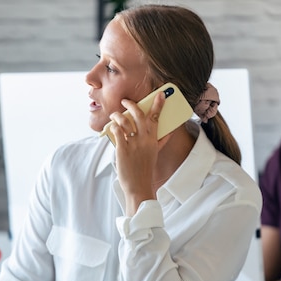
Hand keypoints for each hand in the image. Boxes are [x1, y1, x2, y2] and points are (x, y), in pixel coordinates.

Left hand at [109, 91, 167, 212]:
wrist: (138, 186)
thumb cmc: (145, 169)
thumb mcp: (155, 154)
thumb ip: (161, 142)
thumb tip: (169, 132)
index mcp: (153, 140)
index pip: (156, 118)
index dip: (158, 104)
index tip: (160, 94)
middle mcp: (144, 140)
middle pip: (139, 115)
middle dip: (132, 104)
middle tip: (126, 100)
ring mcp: (133, 144)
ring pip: (125, 121)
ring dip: (118, 114)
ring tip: (115, 114)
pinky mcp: (122, 149)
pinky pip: (117, 132)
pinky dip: (113, 126)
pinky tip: (112, 126)